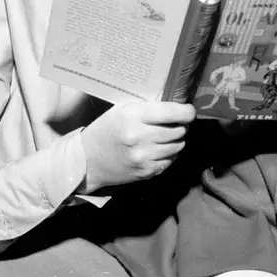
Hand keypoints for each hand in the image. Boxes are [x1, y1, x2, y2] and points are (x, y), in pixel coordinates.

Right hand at [80, 100, 194, 191]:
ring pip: (178, 146)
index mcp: (133, 116)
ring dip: (176, 140)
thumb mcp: (122, 110)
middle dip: (181, 125)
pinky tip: (157, 150)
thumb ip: (148, 108)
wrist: (87, 161)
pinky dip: (169, 154)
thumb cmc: (106, 130)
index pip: (172, 112)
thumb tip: (178, 104)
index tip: (189, 111)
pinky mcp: (146, 172)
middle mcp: (140, 137)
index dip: (187, 111)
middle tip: (175, 123)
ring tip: (165, 136)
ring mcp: (144, 157)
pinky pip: (170, 160)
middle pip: (179, 130)